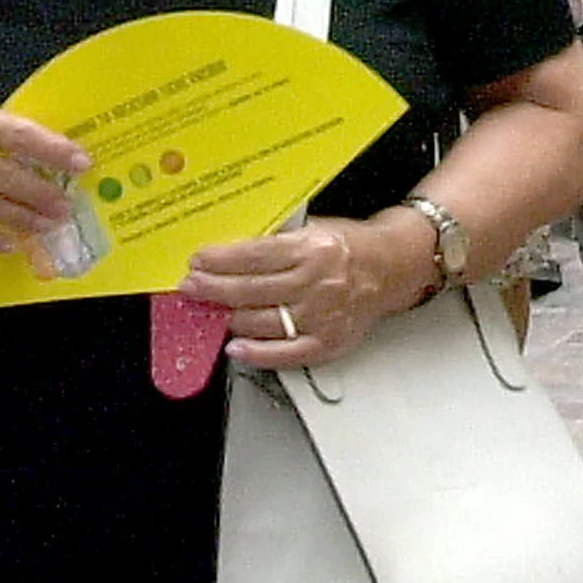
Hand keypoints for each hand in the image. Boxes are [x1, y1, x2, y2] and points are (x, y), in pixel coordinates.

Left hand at [177, 216, 402, 365]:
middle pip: (253, 290)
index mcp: (312, 249)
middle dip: (213, 289)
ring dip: (229, 318)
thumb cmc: (348, 247)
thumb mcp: (311, 228)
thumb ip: (274, 241)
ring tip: (207, 311)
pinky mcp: (329, 343)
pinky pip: (287, 353)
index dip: (220, 260)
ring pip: (264, 322)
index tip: (197, 262)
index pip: (255, 256)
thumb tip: (227, 253)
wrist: (392, 267)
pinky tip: (236, 347)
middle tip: (190, 287)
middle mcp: (318, 284)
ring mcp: (323, 317)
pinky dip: (258, 353)